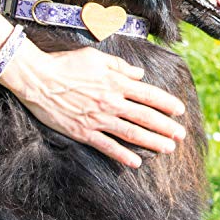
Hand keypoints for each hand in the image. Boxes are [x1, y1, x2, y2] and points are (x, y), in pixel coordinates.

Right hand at [0, 44, 185, 167]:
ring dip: (152, 141)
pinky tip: (135, 162)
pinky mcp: (84, 131)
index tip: (180, 110)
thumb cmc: (66, 63)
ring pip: (131, 133)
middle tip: (181, 134)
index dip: (166, 103)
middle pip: (145, 116)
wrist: (38, 78)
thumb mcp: (96, 56)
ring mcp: (98, 118)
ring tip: (168, 148)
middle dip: (166, 126)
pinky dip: (122, 155)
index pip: (148, 94)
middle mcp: (111, 101)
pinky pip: (107, 146)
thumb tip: (139, 73)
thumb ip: (120, 66)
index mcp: (115, 82)